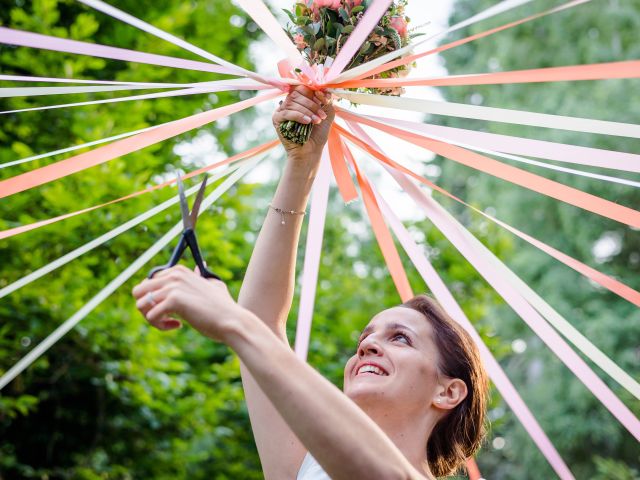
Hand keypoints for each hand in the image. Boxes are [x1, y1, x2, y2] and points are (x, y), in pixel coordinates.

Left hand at [131, 265, 245, 341]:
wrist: (231, 320)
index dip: (155, 300)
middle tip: (164, 318)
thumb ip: (202, 276)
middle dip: (147, 308)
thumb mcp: (213, 285)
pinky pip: (151, 316)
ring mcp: (173, 286)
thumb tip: (202, 265)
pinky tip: (178, 326)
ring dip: (152, 318)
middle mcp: (173, 275)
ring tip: (171, 323)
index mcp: (178, 270)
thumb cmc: (223, 307)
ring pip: (141, 304)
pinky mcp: (173, 300)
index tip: (171, 310)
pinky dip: (160, 325)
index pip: (148, 283)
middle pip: (138, 292)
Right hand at [273, 85, 334, 164]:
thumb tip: (323, 89)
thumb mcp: (327, 114)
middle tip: (321, 116)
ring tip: (316, 122)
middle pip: (297, 94)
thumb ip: (327, 100)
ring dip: (307, 111)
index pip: (303, 88)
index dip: (313, 93)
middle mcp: (288, 103)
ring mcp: (281, 110)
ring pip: (292, 103)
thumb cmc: (317, 133)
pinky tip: (307, 122)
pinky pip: (286, 113)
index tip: (324, 101)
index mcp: (299, 99)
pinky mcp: (276, 119)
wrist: (310, 151)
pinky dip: (298, 116)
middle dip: (312, 104)